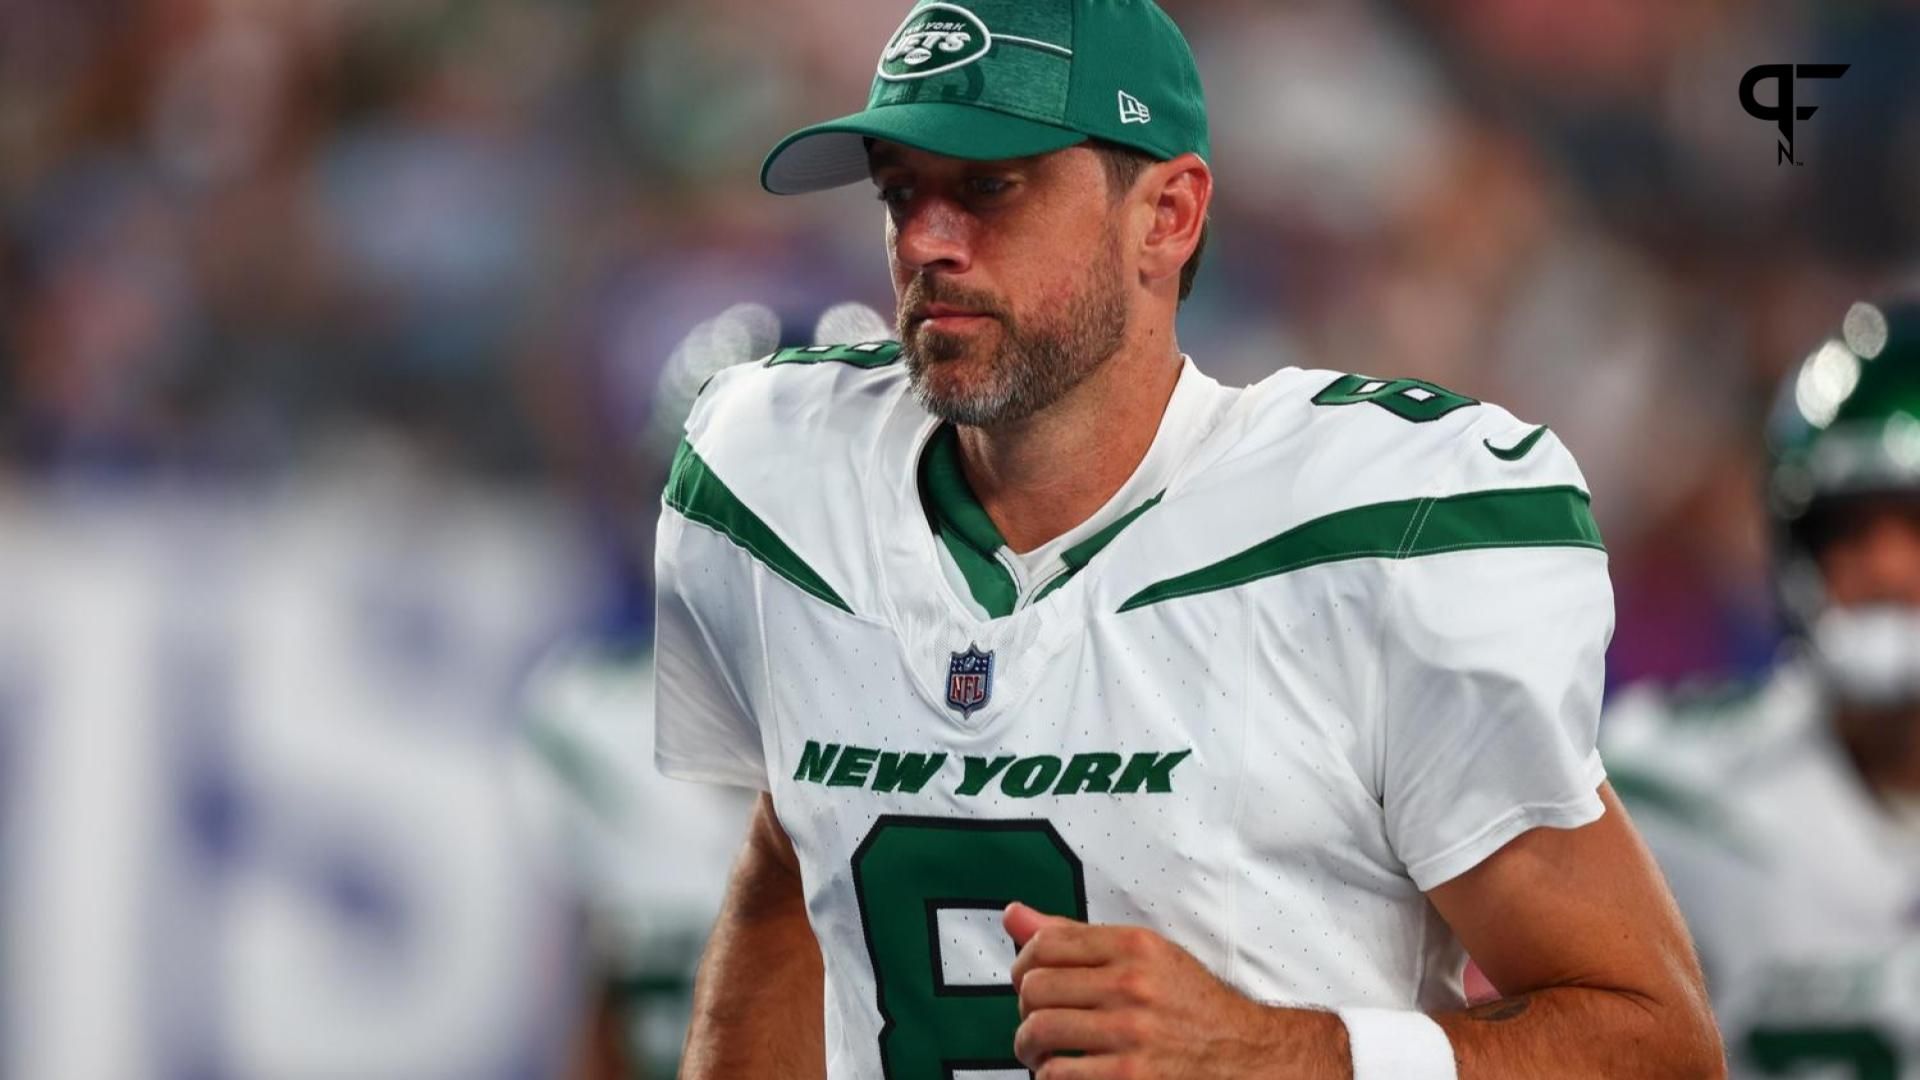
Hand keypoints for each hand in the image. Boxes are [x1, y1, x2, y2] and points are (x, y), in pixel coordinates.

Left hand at [1005, 902, 1304, 1078]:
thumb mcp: (1143, 958)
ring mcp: (1130, 1035)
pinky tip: (1066, 1074)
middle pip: (1034, 989)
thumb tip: (1013, 915)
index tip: (1029, 985)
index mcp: (1134, 947)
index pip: (1044, 945)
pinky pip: (1057, 1076)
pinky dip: (1051, 1078)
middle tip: (1039, 1024)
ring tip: (1043, 1055)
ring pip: (1038, 1033)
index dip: (1022, 966)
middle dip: (1026, 1011)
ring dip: (1030, 1050)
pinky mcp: (1128, 1079)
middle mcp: (1132, 985)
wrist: (1245, 1057)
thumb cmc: (1189, 1008)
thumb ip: (1075, 937)